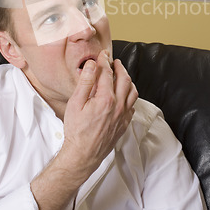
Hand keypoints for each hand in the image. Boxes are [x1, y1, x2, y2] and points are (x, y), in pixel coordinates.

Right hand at [62, 50, 137, 179]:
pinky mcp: (124, 124)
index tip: (103, 54)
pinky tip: (122, 94)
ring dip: (128, 80)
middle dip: (120, 67)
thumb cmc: (76, 130)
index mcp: (106, 99)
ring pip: (133, 92)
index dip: (105, 61)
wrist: (83, 155)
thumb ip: (86, 82)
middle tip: (114, 61)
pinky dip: (129, 95)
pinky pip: (132, 105)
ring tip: (121, 75)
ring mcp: (123, 115)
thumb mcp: (76, 103)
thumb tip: (93, 65)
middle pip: (125, 79)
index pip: (108, 73)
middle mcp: (118, 106)